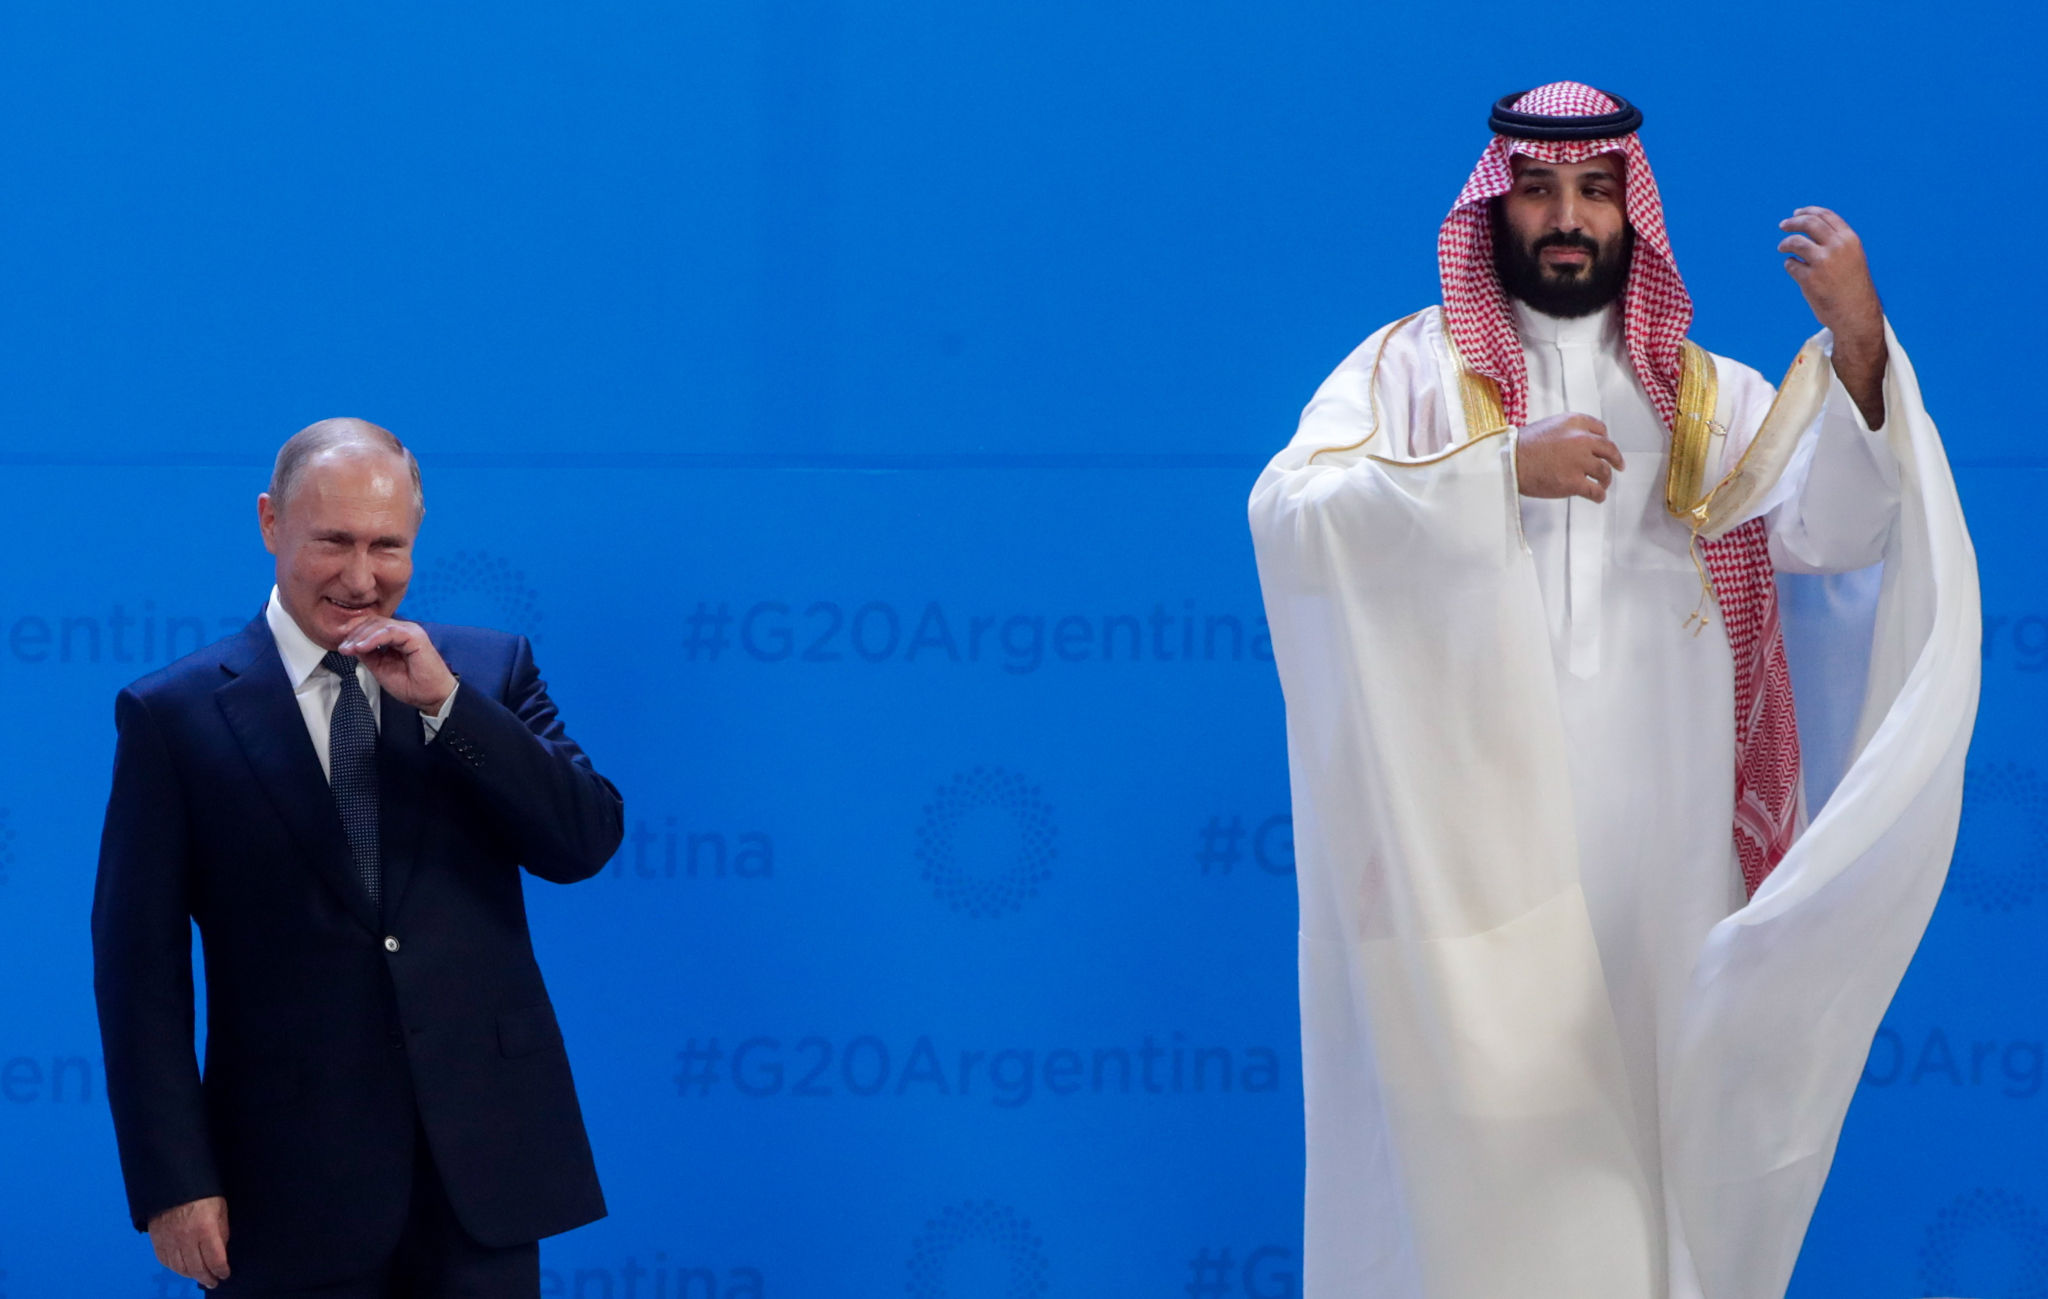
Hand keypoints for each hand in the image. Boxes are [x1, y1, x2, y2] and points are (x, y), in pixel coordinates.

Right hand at [149, 1196, 229, 1288]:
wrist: (174, 1182)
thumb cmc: (203, 1193)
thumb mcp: (220, 1209)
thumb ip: (222, 1232)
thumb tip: (222, 1252)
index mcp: (205, 1230)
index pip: (215, 1260)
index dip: (221, 1270)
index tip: (225, 1274)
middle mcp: (186, 1239)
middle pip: (197, 1268)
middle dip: (207, 1277)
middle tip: (213, 1281)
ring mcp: (169, 1241)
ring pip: (180, 1268)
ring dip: (191, 1275)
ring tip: (200, 1276)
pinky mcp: (157, 1240)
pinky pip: (165, 1261)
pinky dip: (175, 1268)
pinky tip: (182, 1268)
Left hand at [337, 617, 456, 711]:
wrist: (433, 697)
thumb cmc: (413, 685)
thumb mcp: (381, 669)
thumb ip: (369, 655)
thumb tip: (352, 646)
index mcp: (397, 636)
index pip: (371, 626)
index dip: (355, 634)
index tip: (342, 647)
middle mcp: (404, 630)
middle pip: (373, 622)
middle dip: (354, 634)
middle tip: (343, 648)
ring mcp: (411, 631)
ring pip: (379, 624)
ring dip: (361, 636)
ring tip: (349, 648)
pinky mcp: (415, 636)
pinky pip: (389, 632)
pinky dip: (373, 639)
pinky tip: (361, 647)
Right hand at [1516, 413, 1624, 501]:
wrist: (1508, 461)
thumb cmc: (1520, 446)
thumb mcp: (1547, 426)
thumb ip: (1566, 432)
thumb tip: (1577, 446)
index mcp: (1574, 422)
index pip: (1600, 429)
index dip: (1604, 440)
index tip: (1605, 447)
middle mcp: (1581, 439)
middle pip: (1608, 449)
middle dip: (1615, 459)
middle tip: (1618, 465)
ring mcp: (1579, 462)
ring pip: (1604, 472)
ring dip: (1606, 479)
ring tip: (1603, 485)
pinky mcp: (1574, 482)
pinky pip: (1595, 491)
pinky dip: (1599, 495)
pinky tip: (1598, 497)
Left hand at [1779, 206, 1886, 425]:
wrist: (1856, 313)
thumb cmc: (1852, 287)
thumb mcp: (1851, 258)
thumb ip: (1835, 243)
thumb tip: (1810, 228)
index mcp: (1850, 240)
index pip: (1826, 216)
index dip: (1809, 212)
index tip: (1797, 213)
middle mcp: (1837, 247)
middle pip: (1809, 223)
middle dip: (1792, 222)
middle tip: (1783, 225)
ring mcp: (1822, 262)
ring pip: (1795, 242)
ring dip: (1785, 243)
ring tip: (1782, 248)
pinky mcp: (1809, 278)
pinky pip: (1791, 265)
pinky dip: (1790, 265)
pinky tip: (1795, 270)